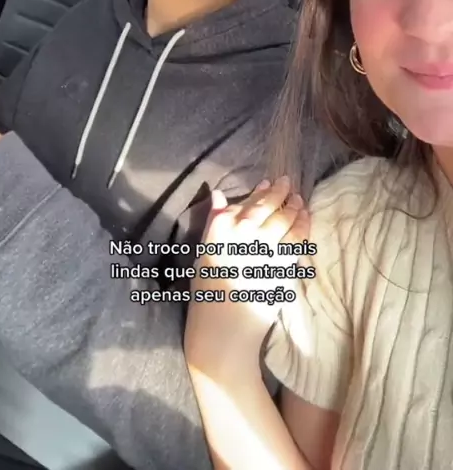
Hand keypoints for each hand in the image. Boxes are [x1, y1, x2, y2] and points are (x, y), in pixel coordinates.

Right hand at [185, 177, 308, 375]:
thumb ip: (215, 221)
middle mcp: (242, 235)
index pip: (246, 202)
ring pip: (285, 221)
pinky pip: (296, 242)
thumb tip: (220, 194)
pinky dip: (303, 227)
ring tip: (299, 200)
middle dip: (281, 192)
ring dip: (295, 207)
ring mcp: (263, 251)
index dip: (261, 190)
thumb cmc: (208, 291)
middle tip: (288, 183)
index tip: (269, 182)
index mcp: (220, 229)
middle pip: (268, 207)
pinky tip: (306, 220)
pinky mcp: (281, 268)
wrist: (221, 330)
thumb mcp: (204, 252)